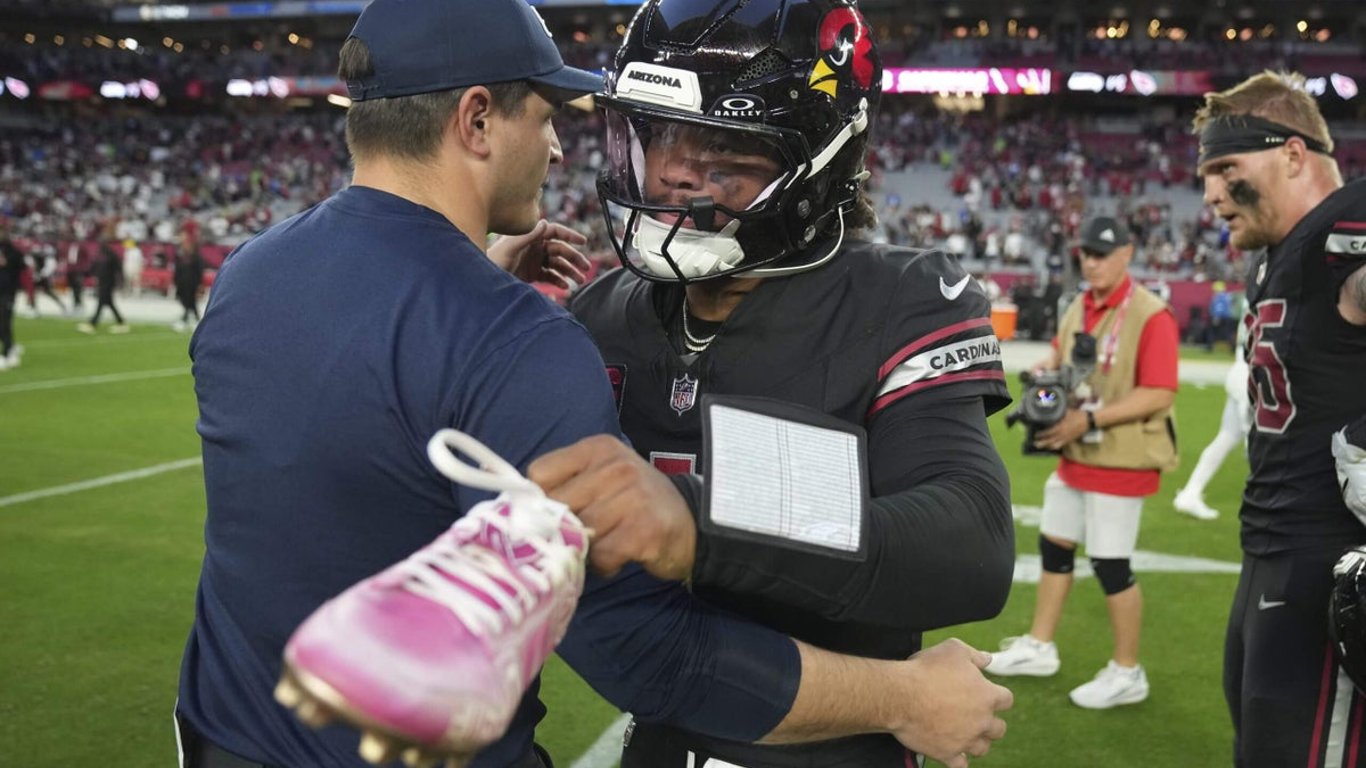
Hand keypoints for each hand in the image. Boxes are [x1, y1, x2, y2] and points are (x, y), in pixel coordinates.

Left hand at [487, 219, 590, 289]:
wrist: (482, 280)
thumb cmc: (493, 260)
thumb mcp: (510, 247)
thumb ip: (528, 235)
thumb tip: (545, 222)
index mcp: (531, 237)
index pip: (555, 232)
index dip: (570, 235)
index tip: (583, 242)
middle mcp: (534, 247)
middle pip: (560, 250)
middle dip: (574, 258)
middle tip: (586, 269)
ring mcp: (534, 260)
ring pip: (557, 264)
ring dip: (569, 271)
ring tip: (579, 281)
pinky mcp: (532, 274)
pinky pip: (550, 276)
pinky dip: (558, 281)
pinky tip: (565, 287)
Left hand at [527, 435, 696, 580]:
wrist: (692, 524)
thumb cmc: (636, 503)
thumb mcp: (602, 478)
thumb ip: (566, 484)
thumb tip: (519, 512)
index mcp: (598, 448)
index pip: (540, 473)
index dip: (541, 500)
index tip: (554, 513)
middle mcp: (615, 467)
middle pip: (557, 505)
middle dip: (563, 528)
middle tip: (582, 534)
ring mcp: (632, 497)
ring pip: (579, 533)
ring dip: (587, 549)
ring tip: (608, 542)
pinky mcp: (643, 530)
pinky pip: (602, 555)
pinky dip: (606, 564)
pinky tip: (622, 554)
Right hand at [890, 639, 1011, 767]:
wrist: (900, 696)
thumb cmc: (926, 670)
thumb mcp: (953, 650)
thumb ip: (975, 655)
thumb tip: (988, 659)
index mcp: (987, 695)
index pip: (1006, 700)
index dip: (997, 696)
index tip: (985, 693)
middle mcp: (981, 721)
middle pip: (998, 729)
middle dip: (989, 722)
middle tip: (974, 715)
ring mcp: (965, 740)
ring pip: (982, 749)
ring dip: (976, 741)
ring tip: (963, 733)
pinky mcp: (947, 754)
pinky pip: (960, 765)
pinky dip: (958, 759)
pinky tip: (951, 751)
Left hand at [1034, 409, 1088, 451]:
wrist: (1088, 420)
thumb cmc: (1077, 414)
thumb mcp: (1066, 411)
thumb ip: (1058, 412)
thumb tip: (1050, 409)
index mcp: (1061, 426)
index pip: (1049, 432)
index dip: (1041, 434)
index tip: (1035, 434)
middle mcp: (1062, 433)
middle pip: (1050, 440)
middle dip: (1042, 442)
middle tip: (1035, 443)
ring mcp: (1066, 437)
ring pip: (1055, 443)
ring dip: (1047, 445)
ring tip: (1040, 446)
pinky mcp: (1070, 439)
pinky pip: (1061, 444)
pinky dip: (1055, 446)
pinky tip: (1051, 446)